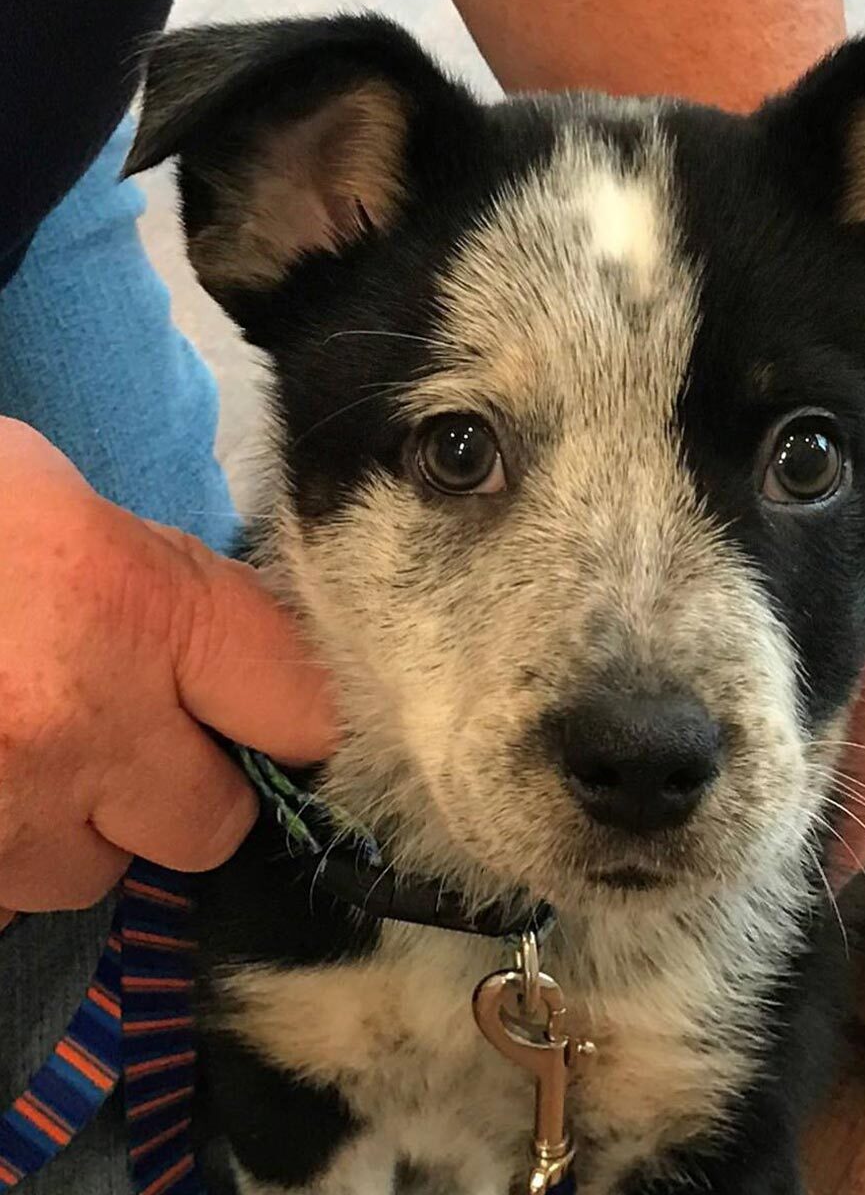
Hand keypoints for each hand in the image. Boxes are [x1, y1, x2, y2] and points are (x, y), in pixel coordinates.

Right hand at [0, 419, 336, 928]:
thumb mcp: (51, 500)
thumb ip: (155, 583)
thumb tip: (216, 652)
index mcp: (135, 609)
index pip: (300, 708)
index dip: (288, 714)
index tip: (263, 711)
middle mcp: (82, 731)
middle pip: (212, 823)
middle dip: (185, 789)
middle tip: (134, 735)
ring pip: (98, 873)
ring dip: (80, 828)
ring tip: (17, 752)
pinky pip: (5, 898)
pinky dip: (1, 854)